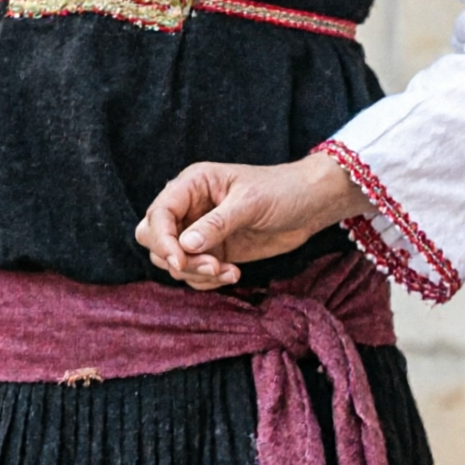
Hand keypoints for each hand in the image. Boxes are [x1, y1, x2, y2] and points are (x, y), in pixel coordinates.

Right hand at [135, 151, 363, 290]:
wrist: (310, 206)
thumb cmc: (283, 191)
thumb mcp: (251, 203)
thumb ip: (217, 224)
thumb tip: (185, 244)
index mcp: (191, 185)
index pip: (157, 213)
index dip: (162, 239)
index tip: (180, 260)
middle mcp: (189, 208)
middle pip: (153, 238)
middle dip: (177, 259)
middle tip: (212, 266)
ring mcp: (199, 232)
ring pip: (172, 260)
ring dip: (196, 273)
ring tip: (228, 272)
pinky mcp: (214, 252)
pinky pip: (194, 272)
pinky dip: (207, 280)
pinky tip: (233, 274)